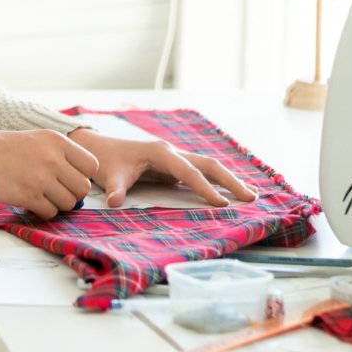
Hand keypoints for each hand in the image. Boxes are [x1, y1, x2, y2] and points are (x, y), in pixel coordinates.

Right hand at [0, 128, 100, 220]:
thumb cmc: (4, 147)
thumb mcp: (37, 139)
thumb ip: (60, 156)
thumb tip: (81, 184)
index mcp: (57, 141)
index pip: (91, 165)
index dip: (82, 175)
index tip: (68, 178)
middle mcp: (52, 158)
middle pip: (83, 188)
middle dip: (72, 194)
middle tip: (55, 192)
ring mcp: (40, 178)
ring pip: (69, 203)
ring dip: (57, 204)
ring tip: (41, 196)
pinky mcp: (27, 196)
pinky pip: (50, 213)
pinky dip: (43, 212)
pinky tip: (31, 202)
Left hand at [68, 129, 257, 207]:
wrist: (100, 148)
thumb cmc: (107, 160)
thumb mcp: (110, 175)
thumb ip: (115, 189)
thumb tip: (114, 202)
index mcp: (161, 152)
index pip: (189, 171)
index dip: (205, 188)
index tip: (222, 203)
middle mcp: (173, 152)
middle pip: (209, 164)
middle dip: (230, 180)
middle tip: (251, 198)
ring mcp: (176, 158)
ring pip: (209, 167)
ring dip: (229, 180)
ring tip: (252, 195)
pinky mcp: (175, 166)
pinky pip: (202, 173)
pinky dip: (218, 181)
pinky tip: (232, 192)